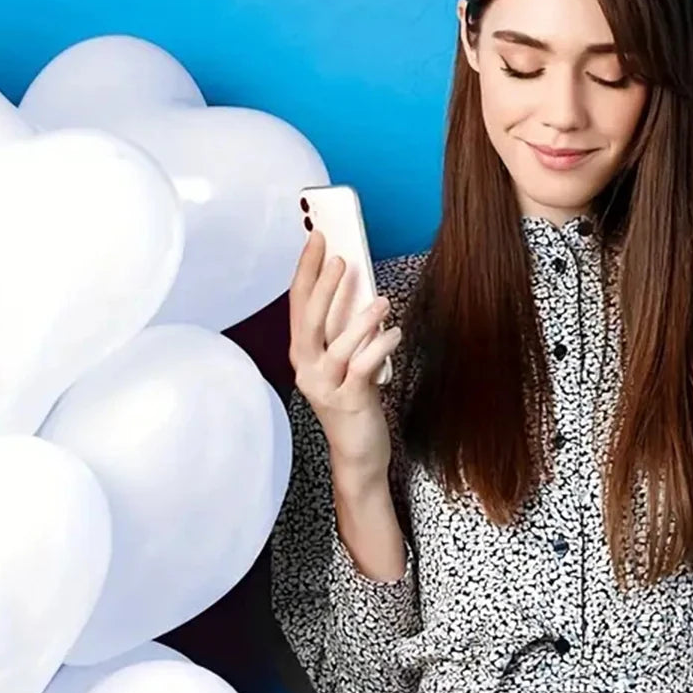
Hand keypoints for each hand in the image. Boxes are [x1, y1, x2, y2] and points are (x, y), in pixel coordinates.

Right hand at [287, 230, 403, 483]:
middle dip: (323, 286)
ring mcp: (325, 386)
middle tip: (340, 258)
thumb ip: (346, 329)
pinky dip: (378, 348)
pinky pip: (362, 369)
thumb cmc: (354, 400)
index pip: (298, 304)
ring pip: (336, 346)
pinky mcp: (349, 401)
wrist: (357, 453)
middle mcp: (307, 368)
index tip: (317, 239)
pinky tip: (394, 332)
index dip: (306, 269)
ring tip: (381, 301)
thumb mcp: (346, 360)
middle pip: (308, 320)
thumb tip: (360, 287)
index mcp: (303, 353)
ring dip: (359, 320)